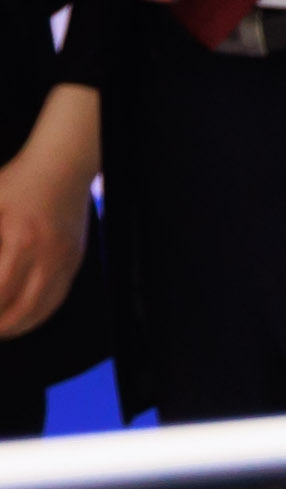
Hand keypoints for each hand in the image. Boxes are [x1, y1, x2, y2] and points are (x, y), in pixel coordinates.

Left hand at [0, 86, 98, 339]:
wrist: (63, 163)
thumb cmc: (19, 180)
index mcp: (22, 242)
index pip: (0, 293)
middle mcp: (49, 255)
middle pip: (22, 310)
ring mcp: (66, 259)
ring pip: (43, 309)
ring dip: (18, 326)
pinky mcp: (75, 258)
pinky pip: (58, 296)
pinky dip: (38, 313)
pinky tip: (22, 315)